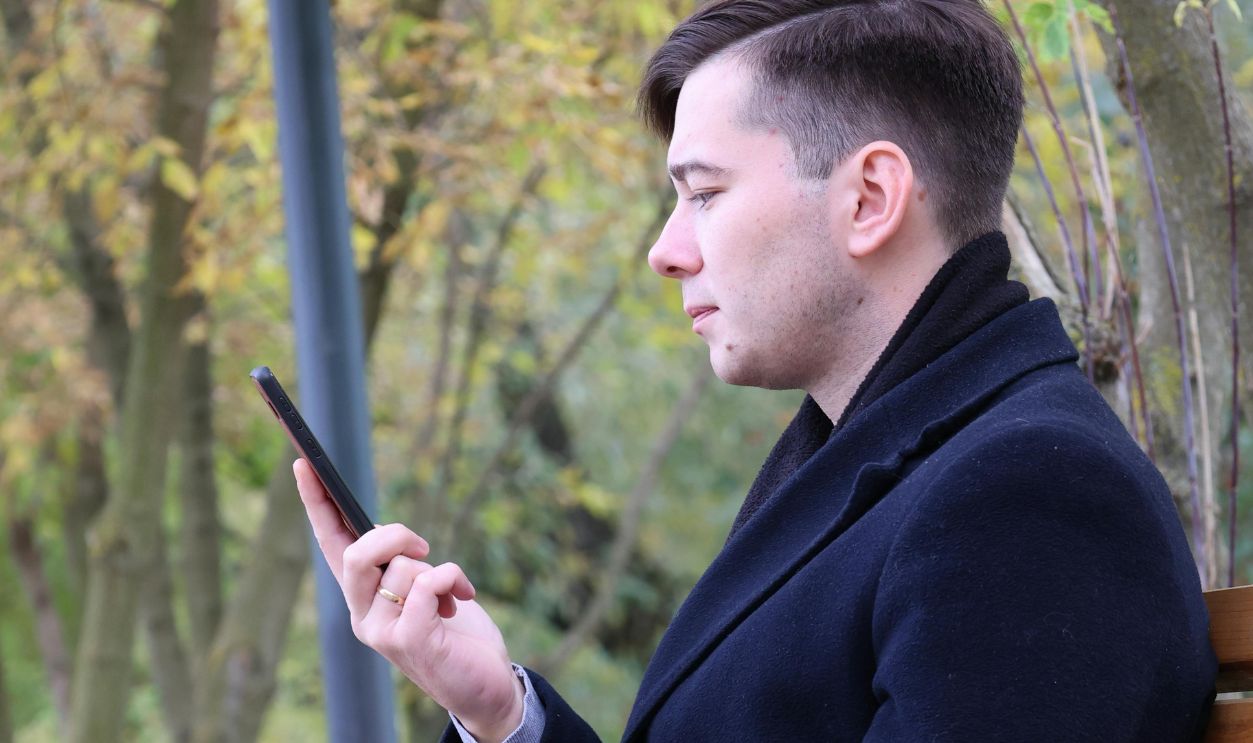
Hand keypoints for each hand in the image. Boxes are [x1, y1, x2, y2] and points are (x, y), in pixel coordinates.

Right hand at [293, 459, 524, 741]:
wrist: (485, 687)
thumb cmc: (456, 635)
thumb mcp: (424, 590)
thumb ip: (400, 565)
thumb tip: (383, 532)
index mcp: (363, 597)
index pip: (329, 543)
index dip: (316, 503)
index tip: (303, 462)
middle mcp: (362, 616)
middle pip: (355, 553)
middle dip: (395, 536)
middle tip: (425, 546)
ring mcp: (381, 632)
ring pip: (398, 568)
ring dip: (435, 568)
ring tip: (451, 592)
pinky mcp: (409, 642)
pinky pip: (424, 586)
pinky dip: (450, 579)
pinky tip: (461, 599)